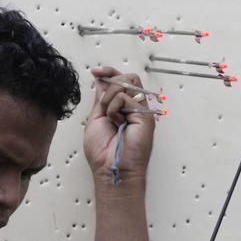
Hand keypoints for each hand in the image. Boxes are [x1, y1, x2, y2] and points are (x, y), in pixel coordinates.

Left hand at [83, 66, 155, 182]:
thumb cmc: (102, 151)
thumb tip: (101, 80)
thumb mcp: (95, 118)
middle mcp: (133, 108)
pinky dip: (114, 107)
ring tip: (108, 114)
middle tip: (103, 100)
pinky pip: (127, 98)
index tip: (96, 71)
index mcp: (122, 108)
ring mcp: (140, 111)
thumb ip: (101, 98)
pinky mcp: (144, 116)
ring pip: (129, 83)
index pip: (120, 81)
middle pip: (128, 78)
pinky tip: (116, 122)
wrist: (110, 168)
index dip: (109, 72)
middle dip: (112, 81)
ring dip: (111, 95)